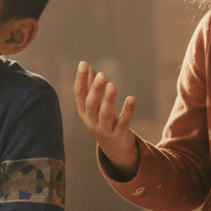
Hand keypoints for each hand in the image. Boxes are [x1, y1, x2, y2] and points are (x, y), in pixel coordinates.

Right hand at [74, 60, 138, 177]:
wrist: (115, 148)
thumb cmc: (103, 121)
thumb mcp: (96, 105)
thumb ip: (92, 87)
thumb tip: (89, 67)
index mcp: (84, 112)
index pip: (79, 94)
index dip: (80, 79)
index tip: (83, 63)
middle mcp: (92, 121)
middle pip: (90, 104)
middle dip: (95, 89)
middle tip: (102, 74)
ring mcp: (105, 129)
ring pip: (104, 114)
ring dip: (108, 99)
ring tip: (113, 85)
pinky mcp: (119, 134)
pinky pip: (123, 122)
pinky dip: (127, 110)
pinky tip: (131, 98)